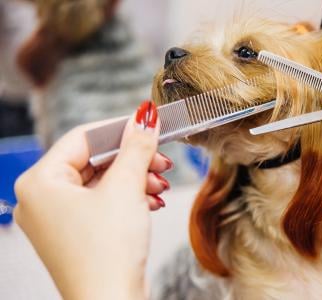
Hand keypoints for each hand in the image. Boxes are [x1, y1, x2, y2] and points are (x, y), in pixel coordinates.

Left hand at [14, 101, 171, 299]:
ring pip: (103, 181)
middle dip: (134, 159)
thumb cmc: (107, 253)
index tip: (149, 123)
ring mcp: (58, 219)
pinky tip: (151, 201)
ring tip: (160, 184)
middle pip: (95, 160)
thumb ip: (137, 146)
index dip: (121, 128)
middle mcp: (42, 199)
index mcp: (40, 182)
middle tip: (161, 158)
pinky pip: (103, 202)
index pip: (83, 137)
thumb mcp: (126, 187)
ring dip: (136, 179)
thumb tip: (145, 116)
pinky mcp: (77, 234)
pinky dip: (129, 198)